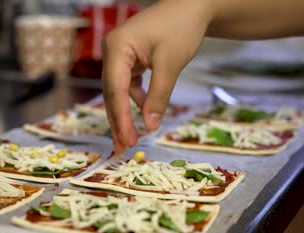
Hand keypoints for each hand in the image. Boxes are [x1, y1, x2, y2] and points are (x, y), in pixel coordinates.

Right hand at [102, 0, 211, 153]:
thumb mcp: (171, 64)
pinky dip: (135, 100)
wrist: (192, 6)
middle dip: (118, 121)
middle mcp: (112, 51)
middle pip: (111, 93)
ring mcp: (119, 55)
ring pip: (118, 91)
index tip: (127, 141)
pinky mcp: (129, 59)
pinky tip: (143, 113)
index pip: (115, 90)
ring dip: (125, 113)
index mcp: (116, 48)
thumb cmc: (181, 28)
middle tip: (122, 148)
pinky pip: (128, 84)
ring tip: (129, 138)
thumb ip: (159, 96)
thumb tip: (150, 125)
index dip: (121, 118)